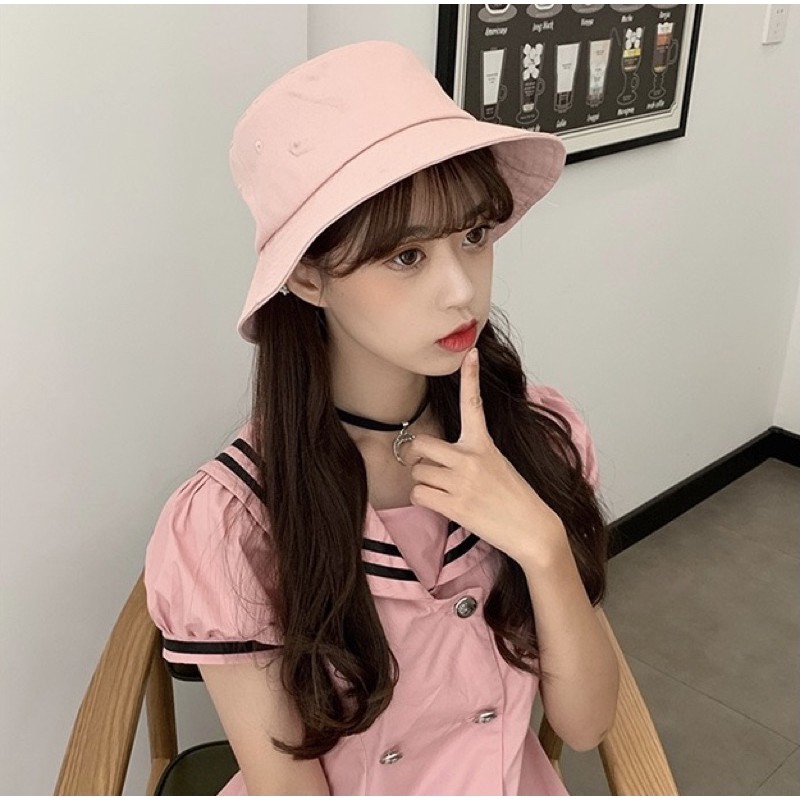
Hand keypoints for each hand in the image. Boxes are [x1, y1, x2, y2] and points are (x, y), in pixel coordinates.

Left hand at [403, 348, 564, 563]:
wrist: (532, 529)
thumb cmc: (515, 497)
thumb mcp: (498, 463)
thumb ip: (472, 454)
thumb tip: (440, 457)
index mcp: (484, 443)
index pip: (474, 403)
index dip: (471, 376)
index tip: (471, 353)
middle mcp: (470, 458)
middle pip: (420, 444)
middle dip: (416, 457)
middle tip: (425, 466)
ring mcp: (462, 482)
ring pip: (418, 474)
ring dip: (424, 484)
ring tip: (446, 493)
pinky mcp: (455, 505)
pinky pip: (419, 495)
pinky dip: (424, 501)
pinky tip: (442, 505)